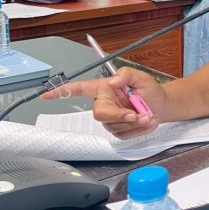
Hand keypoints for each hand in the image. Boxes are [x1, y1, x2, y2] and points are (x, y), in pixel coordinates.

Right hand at [40, 67, 166, 138]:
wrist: (161, 106)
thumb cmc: (150, 90)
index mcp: (104, 89)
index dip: (63, 92)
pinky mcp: (118, 131)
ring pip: (113, 126)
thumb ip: (126, 75)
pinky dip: (137, 130)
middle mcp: (104, 104)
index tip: (47, 94)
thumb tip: (113, 81)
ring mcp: (110, 119)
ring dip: (133, 123)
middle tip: (136, 114)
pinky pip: (123, 134)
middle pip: (100, 114)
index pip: (80, 89)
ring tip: (147, 115)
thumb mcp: (141, 77)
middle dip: (118, 116)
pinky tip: (145, 121)